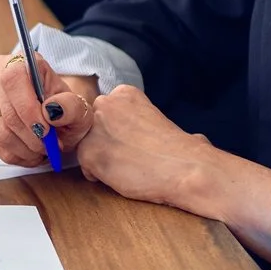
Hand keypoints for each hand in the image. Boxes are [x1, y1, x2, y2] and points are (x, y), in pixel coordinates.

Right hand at [0, 52, 97, 168]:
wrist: (53, 112)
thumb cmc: (63, 107)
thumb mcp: (78, 106)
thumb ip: (72, 107)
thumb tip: (52, 110)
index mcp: (21, 62)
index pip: (13, 80)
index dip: (28, 110)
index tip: (46, 132)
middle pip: (6, 112)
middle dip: (31, 137)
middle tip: (49, 148)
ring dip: (23, 149)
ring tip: (41, 151)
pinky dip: (12, 154)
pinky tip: (27, 152)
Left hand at [75, 85, 220, 210]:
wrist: (184, 167)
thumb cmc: (177, 148)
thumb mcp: (152, 117)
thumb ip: (133, 117)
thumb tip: (128, 129)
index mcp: (123, 93)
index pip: (105, 112)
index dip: (117, 130)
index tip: (134, 140)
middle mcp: (103, 104)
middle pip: (90, 127)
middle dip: (104, 141)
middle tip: (129, 154)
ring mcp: (93, 128)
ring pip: (86, 147)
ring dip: (101, 158)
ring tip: (127, 165)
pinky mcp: (87, 153)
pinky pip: (87, 168)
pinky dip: (100, 176)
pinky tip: (122, 175)